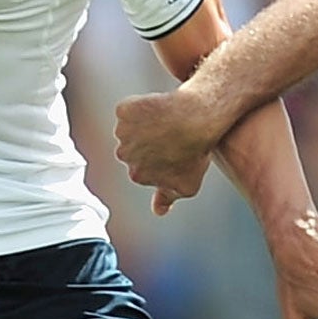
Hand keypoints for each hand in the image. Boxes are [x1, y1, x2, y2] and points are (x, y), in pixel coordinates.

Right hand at [115, 90, 219, 215]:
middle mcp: (124, 155)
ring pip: (130, 128)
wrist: (194, 120)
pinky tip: (158, 108)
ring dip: (143, 124)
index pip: (141, 166)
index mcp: (137, 175)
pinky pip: (129, 108)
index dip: (157, 157)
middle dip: (147, 142)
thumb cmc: (194, 153)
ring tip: (166, 122)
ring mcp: (122, 132)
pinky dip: (140, 107)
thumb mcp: (186, 185)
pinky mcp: (124, 111)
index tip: (172, 150)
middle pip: (132, 147)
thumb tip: (159, 211)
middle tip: (170, 135)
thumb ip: (167, 198)